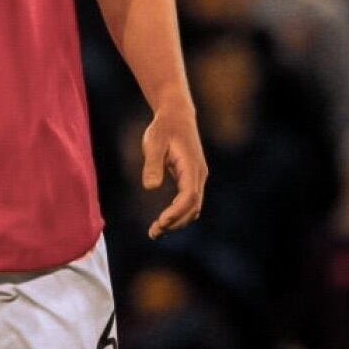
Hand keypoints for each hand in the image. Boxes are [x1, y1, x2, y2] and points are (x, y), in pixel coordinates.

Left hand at [142, 103, 207, 238]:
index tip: (161, 222)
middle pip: (193, 206)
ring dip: (177, 221)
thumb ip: (152, 164)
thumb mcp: (153, 142)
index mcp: (191, 167)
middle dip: (175, 222)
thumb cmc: (163, 128)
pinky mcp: (191, 178)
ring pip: (193, 207)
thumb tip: (150, 187)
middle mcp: (198, 175)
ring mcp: (197, 177)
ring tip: (155, 231)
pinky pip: (189, 201)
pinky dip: (179, 213)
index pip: (189, 196)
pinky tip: (164, 220)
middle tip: (153, 232)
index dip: (176, 211)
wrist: (176, 115)